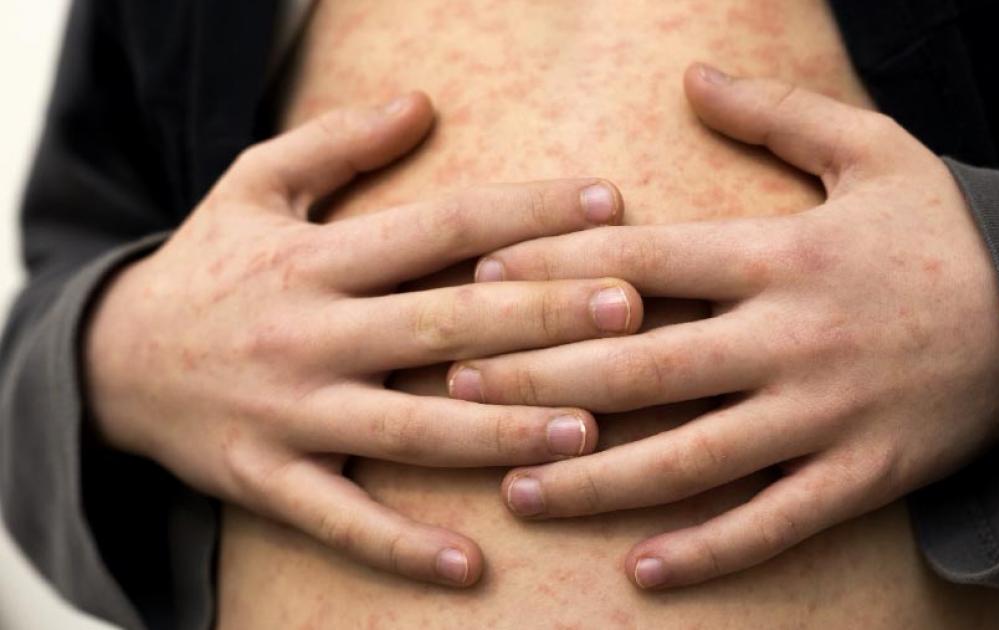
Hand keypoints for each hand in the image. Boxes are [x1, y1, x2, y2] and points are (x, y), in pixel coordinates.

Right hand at [84, 94, 643, 585]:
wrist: (104, 361)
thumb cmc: (207, 268)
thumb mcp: (253, 187)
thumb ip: (336, 144)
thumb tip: (422, 101)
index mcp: (318, 260)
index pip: (441, 227)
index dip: (526, 213)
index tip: (607, 203)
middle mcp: (310, 334)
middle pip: (443, 323)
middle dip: (540, 316)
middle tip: (629, 310)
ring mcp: (289, 413)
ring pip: (409, 427)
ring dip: (498, 432)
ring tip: (587, 432)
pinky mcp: (266, 478)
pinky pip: (340, 520)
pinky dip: (401, 547)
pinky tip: (471, 568)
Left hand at [447, 65, 998, 588]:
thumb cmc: (946, 233)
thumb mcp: (872, 152)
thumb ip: (777, 114)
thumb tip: (692, 74)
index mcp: (782, 255)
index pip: (644, 259)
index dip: (554, 267)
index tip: (478, 282)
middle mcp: (791, 339)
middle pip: (642, 361)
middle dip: (540, 376)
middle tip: (453, 393)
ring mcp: (824, 416)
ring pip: (691, 456)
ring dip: (598, 477)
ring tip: (519, 489)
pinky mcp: (861, 475)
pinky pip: (774, 522)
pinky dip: (706, 551)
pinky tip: (638, 571)